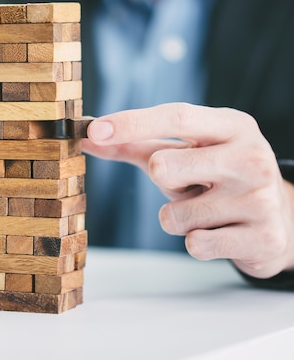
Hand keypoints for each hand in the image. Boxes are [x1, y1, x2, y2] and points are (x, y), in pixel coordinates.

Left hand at [81, 102, 293, 278]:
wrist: (279, 220)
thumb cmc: (216, 177)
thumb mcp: (184, 153)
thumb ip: (135, 144)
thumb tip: (88, 137)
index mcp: (231, 126)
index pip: (176, 117)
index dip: (131, 123)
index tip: (94, 129)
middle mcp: (251, 156)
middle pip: (165, 166)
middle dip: (162, 180)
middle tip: (186, 182)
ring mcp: (260, 198)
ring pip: (174, 216)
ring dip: (178, 217)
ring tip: (206, 210)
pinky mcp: (263, 237)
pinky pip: (195, 245)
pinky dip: (195, 242)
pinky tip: (220, 231)